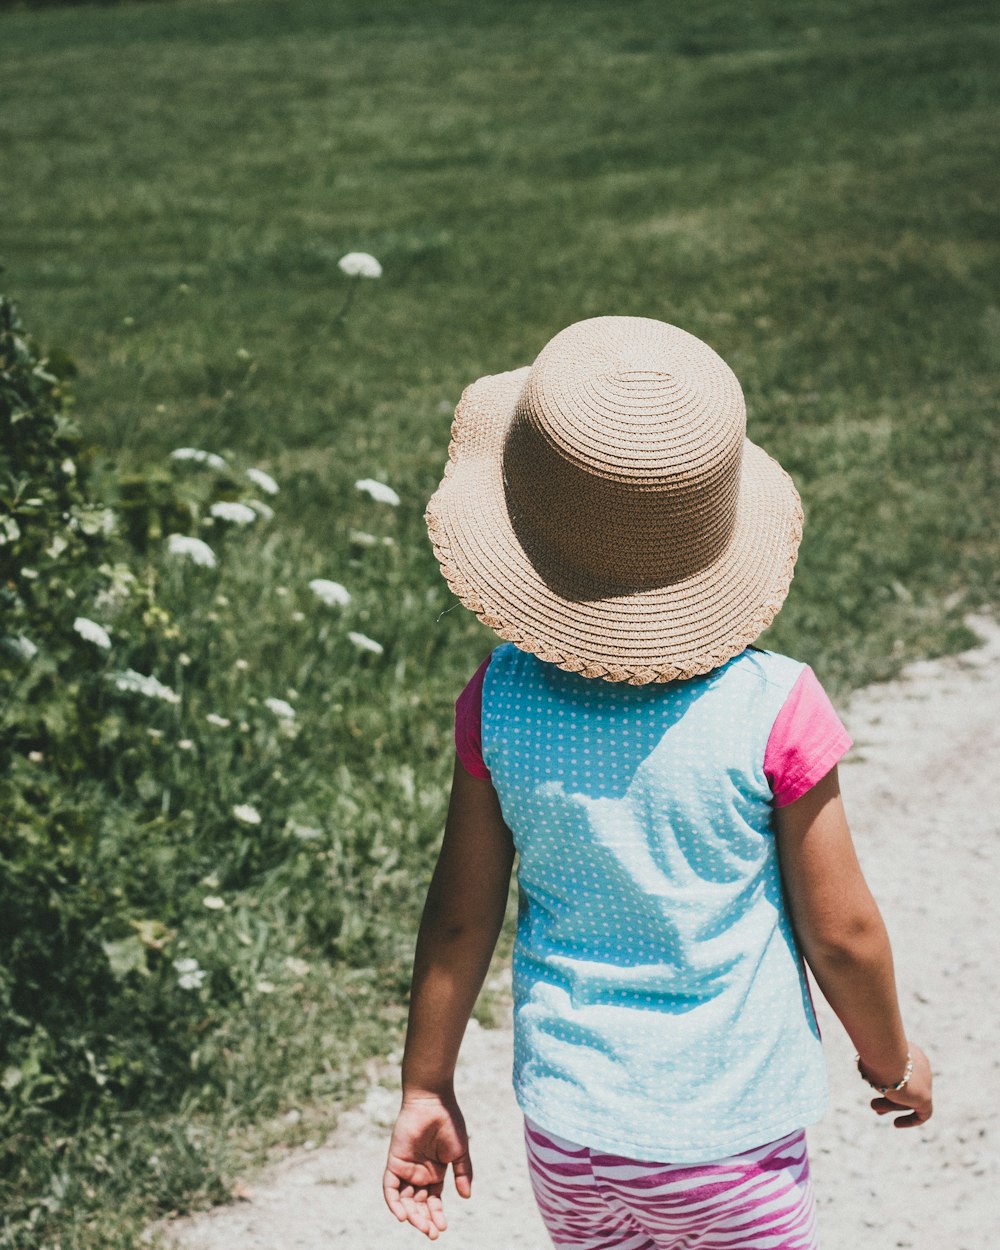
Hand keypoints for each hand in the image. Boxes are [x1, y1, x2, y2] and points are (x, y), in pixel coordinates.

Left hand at [383, 1092, 472, 1239]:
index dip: (437, 1215)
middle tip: (431, 1233)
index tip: (442, 1228)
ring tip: (421, 1226)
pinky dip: (394, 1202)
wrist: (433, 1102)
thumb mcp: (459, 1152)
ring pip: (405, 1200)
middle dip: (424, 1220)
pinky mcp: (394, 1161)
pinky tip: (402, 1215)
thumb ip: (462, 1173)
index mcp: (435, 1172)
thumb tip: (466, 1197)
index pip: (433, 1201)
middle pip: (419, 1204)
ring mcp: (406, 1168)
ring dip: (411, 1215)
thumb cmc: (449, 1122)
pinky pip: (390, 1187)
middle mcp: (419, 1173)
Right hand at [869, 1042, 932, 1127]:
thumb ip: (872, 1062)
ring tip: (874, 1106)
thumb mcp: (870, 1055)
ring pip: (910, 1098)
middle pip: (907, 1086)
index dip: (891, 1082)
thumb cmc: (874, 1052)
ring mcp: (925, 1082)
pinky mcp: (925, 1096)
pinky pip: (923, 1113)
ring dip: (890, 1105)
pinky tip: (897, 1124)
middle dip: (890, 1096)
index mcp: (912, 1053)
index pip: (904, 1071)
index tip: (878, 1088)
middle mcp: (921, 1066)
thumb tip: (864, 1066)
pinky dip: (911, 1120)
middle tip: (875, 1104)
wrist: (885, 1054)